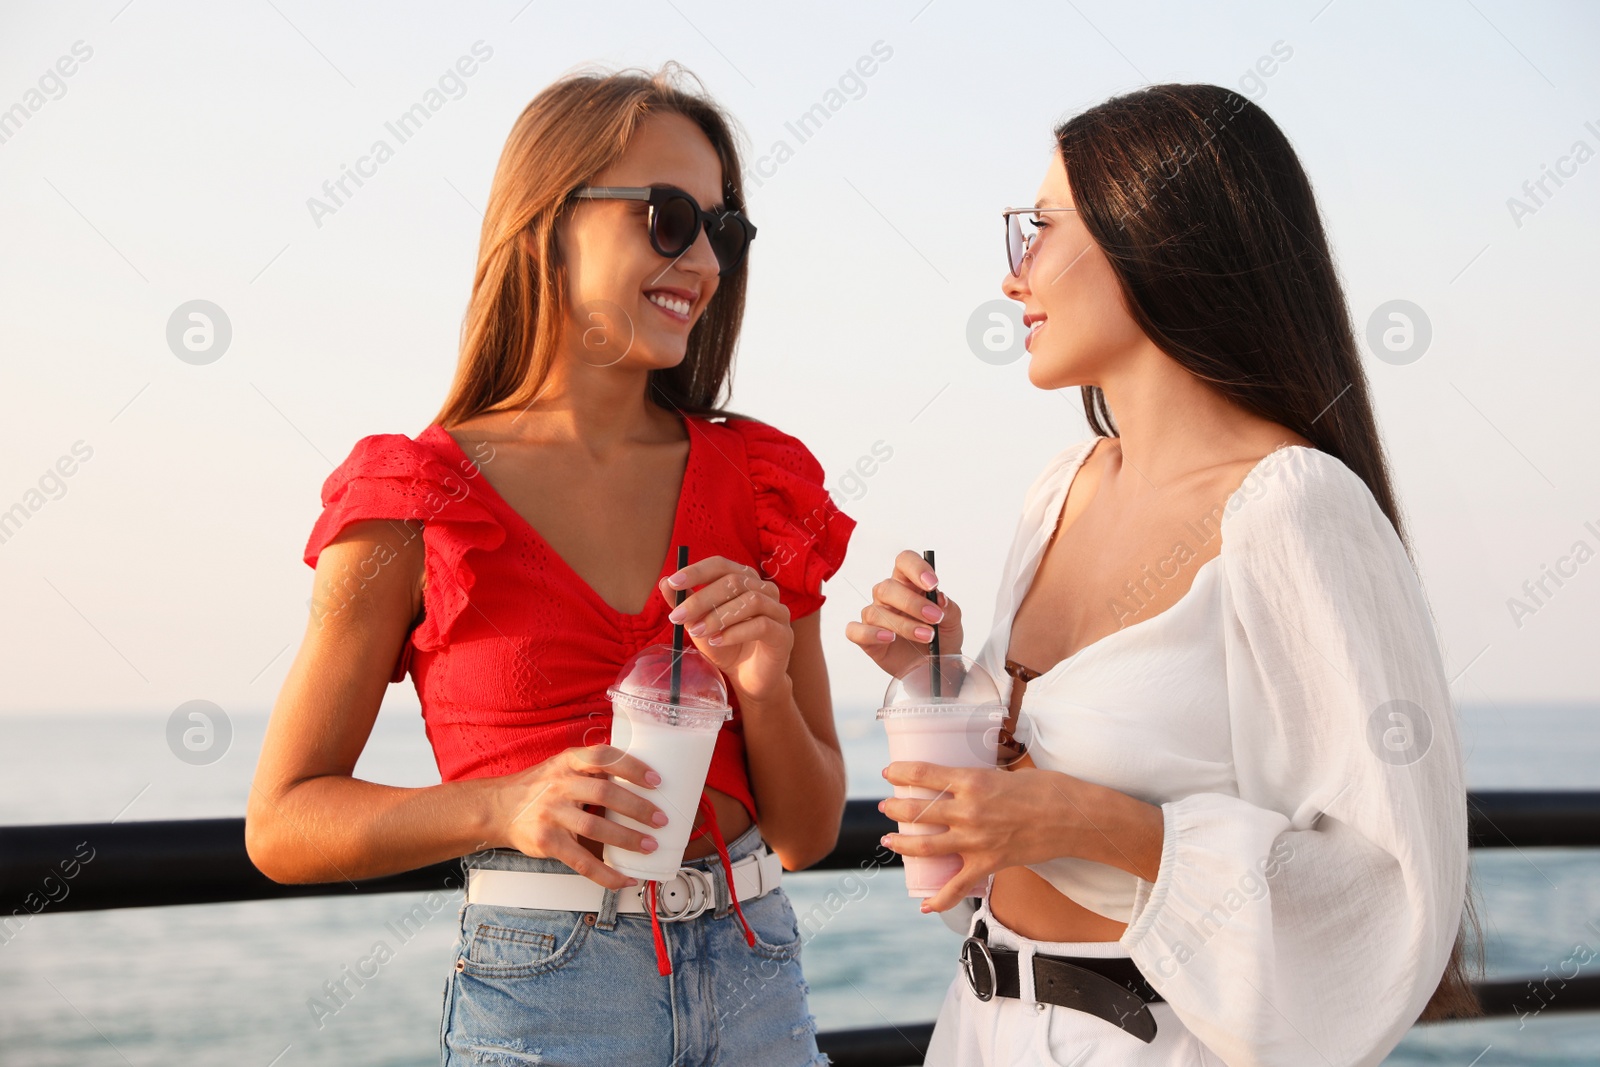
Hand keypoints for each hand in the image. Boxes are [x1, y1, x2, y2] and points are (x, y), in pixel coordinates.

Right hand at [493, 744, 669, 889]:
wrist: (498, 808)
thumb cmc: (539, 787)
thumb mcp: (562, 765)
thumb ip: (592, 768)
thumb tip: (639, 779)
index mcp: (568, 761)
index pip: (604, 757)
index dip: (633, 767)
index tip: (657, 782)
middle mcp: (559, 785)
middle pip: (605, 793)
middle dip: (638, 808)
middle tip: (661, 820)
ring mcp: (552, 814)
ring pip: (596, 827)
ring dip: (628, 839)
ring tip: (650, 845)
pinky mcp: (547, 842)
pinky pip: (582, 861)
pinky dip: (607, 873)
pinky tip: (625, 878)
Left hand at [658, 555, 793, 703]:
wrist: (748, 679)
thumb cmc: (726, 646)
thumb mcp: (699, 624)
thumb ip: (684, 603)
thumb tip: (664, 582)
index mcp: (745, 580)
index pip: (721, 565)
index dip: (697, 571)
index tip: (673, 583)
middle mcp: (765, 590)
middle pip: (734, 581)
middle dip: (702, 598)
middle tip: (678, 616)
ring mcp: (778, 611)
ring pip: (751, 601)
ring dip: (718, 616)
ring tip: (697, 632)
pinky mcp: (784, 635)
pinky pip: (761, 625)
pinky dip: (735, 633)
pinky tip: (717, 642)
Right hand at [845, 550, 963, 679]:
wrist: (936, 668)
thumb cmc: (942, 640)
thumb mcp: (953, 622)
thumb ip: (948, 608)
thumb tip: (939, 598)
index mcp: (909, 584)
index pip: (905, 561)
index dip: (916, 568)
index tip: (932, 584)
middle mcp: (889, 597)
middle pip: (888, 587)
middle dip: (913, 603)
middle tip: (934, 617)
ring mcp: (876, 617)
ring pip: (875, 612)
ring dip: (903, 625)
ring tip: (926, 636)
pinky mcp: (866, 639)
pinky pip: (855, 631)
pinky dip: (870, 633)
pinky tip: (889, 638)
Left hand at [880, 760, 1149, 913]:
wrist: (1074, 817)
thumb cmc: (1047, 788)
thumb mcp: (1007, 772)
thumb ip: (982, 779)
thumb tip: (966, 779)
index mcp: (972, 780)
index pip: (923, 773)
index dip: (900, 772)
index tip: (888, 772)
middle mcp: (968, 810)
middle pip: (917, 810)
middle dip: (894, 808)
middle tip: (884, 807)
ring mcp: (976, 840)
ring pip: (926, 846)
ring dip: (901, 843)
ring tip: (888, 840)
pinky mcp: (988, 863)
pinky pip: (956, 886)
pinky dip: (939, 899)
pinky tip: (923, 905)